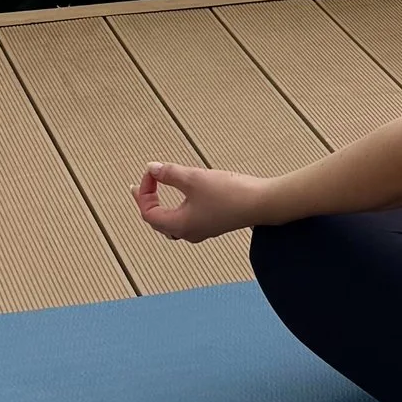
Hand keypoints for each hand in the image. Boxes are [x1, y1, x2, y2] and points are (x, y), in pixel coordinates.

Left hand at [136, 159, 273, 242]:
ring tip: (156, 194)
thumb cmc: (229, 193)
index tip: (151, 172)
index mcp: (179, 225)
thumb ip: (169, 174)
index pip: (149, 213)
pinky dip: (176, 208)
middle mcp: (188, 232)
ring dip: (161, 207)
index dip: (144, 192)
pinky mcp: (213, 224)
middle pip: (157, 221)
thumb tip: (151, 168)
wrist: (263, 203)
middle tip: (139, 187)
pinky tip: (183, 196)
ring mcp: (202, 230)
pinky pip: (186, 220)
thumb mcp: (194, 179)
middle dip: (147, 202)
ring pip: (171, 223)